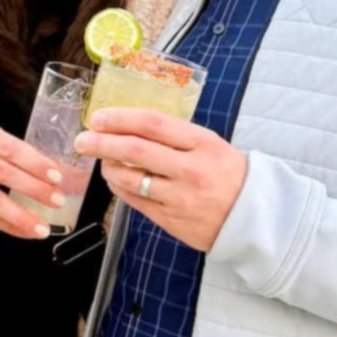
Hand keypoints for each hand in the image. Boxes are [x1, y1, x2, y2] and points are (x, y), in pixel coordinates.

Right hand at [0, 120, 66, 239]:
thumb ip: (16, 156)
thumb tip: (55, 177)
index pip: (10, 148)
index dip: (35, 163)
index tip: (57, 177)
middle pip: (3, 173)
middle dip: (34, 189)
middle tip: (57, 200)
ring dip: (21, 216)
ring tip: (43, 227)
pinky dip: (8, 226)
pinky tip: (25, 231)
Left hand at [74, 109, 246, 252]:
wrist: (254, 218)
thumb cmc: (228, 174)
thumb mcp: (211, 145)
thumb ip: (176, 136)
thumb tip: (130, 125)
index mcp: (202, 143)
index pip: (152, 124)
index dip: (120, 118)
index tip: (98, 117)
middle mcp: (190, 169)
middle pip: (134, 150)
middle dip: (102, 143)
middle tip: (82, 140)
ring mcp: (179, 197)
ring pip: (129, 178)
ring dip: (108, 167)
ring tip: (102, 161)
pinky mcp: (170, 220)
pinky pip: (134, 201)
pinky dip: (120, 187)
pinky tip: (116, 179)